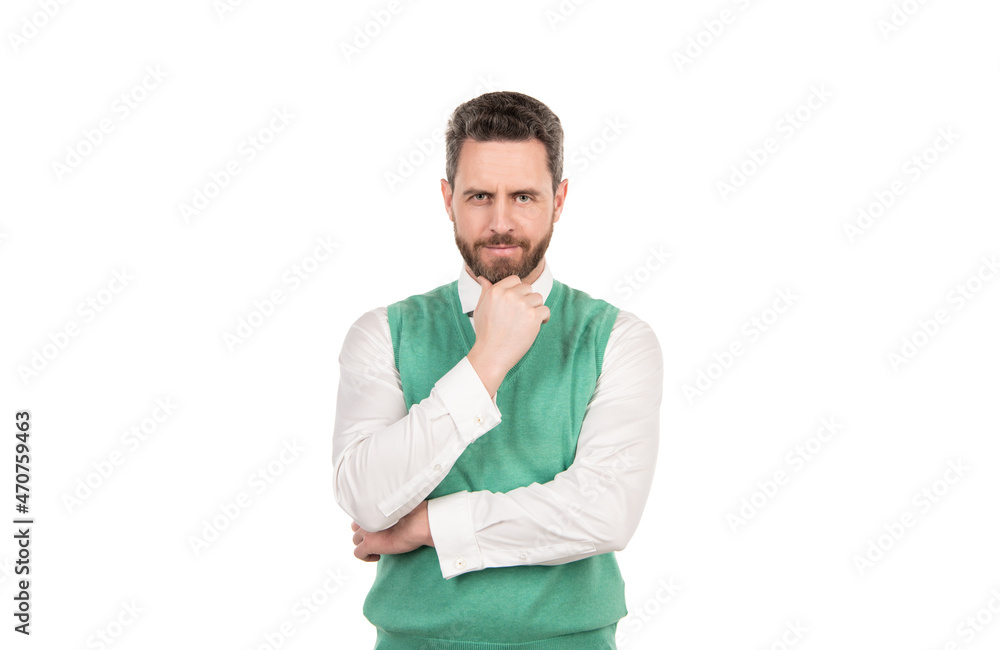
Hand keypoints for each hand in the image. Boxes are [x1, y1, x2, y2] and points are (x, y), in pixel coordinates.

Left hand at [351, 500, 433, 561]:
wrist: (418, 523)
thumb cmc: (416, 515)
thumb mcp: (401, 509)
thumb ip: (392, 512)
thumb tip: (397, 517)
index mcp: (375, 507)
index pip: (363, 514)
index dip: (371, 523)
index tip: (381, 528)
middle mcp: (368, 517)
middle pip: (356, 526)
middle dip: (364, 532)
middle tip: (377, 538)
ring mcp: (366, 531)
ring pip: (355, 540)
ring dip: (365, 544)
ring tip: (378, 547)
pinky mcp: (368, 544)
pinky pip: (358, 554)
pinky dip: (367, 557)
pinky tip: (378, 557)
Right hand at [467, 275, 549, 395]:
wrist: (492, 354)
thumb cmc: (486, 333)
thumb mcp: (480, 308)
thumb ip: (485, 291)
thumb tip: (483, 278)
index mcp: (496, 291)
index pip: (515, 280)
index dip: (518, 291)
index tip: (516, 303)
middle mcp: (509, 295)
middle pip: (528, 288)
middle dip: (527, 299)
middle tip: (521, 315)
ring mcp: (522, 305)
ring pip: (538, 298)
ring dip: (536, 308)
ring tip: (527, 321)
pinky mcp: (533, 317)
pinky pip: (545, 310)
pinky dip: (544, 318)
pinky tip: (537, 325)